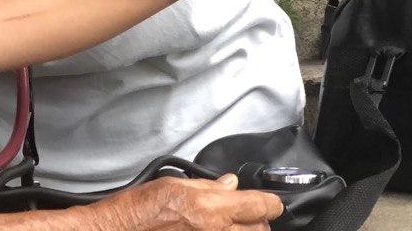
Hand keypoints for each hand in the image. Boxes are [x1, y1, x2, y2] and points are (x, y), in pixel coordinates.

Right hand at [91, 175, 282, 230]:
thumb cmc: (142, 209)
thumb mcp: (175, 185)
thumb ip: (209, 185)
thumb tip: (231, 184)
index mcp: (212, 209)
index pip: (262, 206)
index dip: (269, 200)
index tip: (269, 200)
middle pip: (261, 228)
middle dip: (257, 218)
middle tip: (244, 210)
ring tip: (227, 223)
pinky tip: (214, 229)